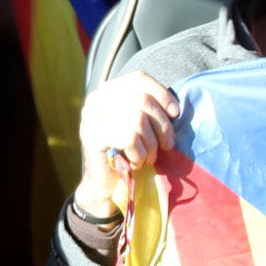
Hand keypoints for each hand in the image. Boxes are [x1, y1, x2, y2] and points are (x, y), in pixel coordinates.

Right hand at [73, 71, 179, 222]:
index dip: (162, 94)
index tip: (175, 114)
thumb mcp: (143, 126)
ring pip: (137, 119)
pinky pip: (128, 137)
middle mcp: (95, 98)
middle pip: (141, 100)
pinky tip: (136, 163)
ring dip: (151, 144)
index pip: (139, 78)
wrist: (107, 187)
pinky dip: (139, 153)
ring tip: (150, 157)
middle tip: (167, 146)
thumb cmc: (129, 154)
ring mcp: (90, 116)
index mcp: (108, 90)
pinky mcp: (90, 135)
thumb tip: (175, 108)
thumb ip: (151, 109)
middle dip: (161, 125)